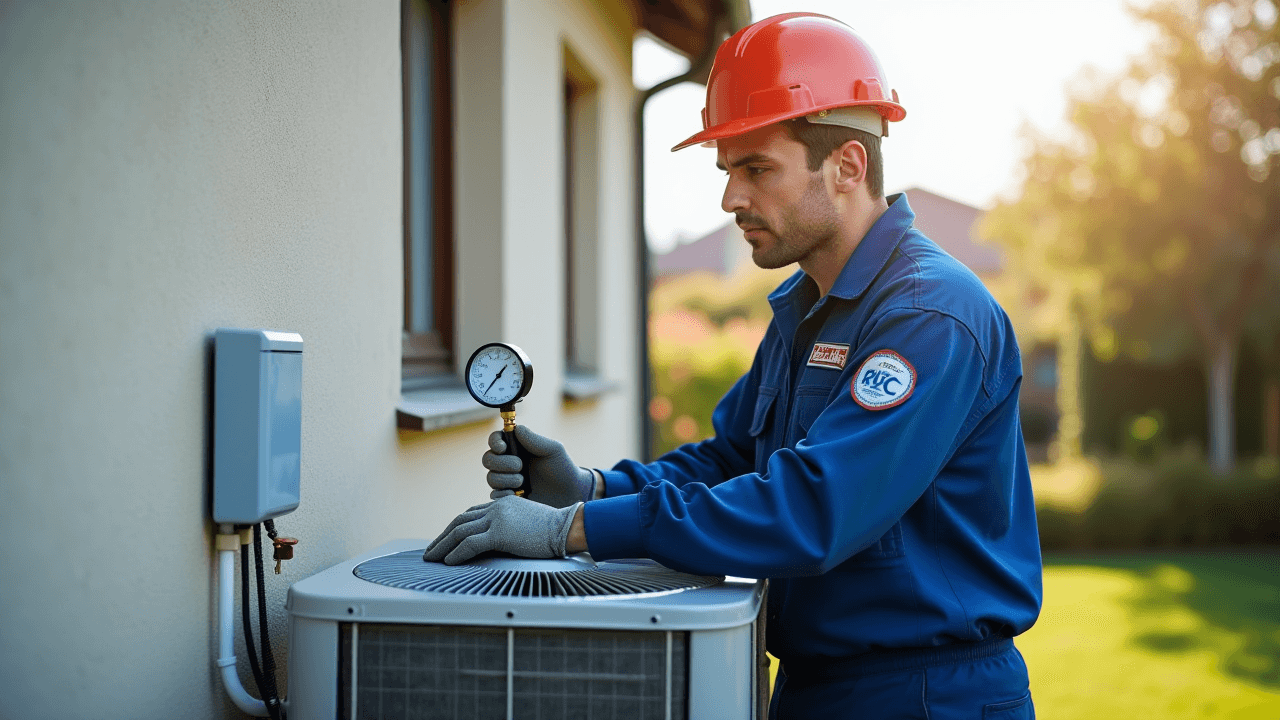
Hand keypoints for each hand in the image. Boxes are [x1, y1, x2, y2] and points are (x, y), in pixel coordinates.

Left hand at [423, 496, 580, 564]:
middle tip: (431, 550)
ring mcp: (497, 519)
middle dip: (443, 537)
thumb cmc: (553, 530)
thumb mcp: (527, 523)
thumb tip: (498, 542)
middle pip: (460, 521)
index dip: (455, 527)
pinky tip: (448, 562)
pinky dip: (456, 553)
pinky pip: (470, 544)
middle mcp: (496, 507)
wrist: (567, 528)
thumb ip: (510, 527)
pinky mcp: (500, 533)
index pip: (470, 513)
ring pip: (460, 532)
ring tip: (431, 558)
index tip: (446, 539)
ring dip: (442, 546)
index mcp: (502, 504)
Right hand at [482, 425, 594, 507]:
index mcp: (517, 447)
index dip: (494, 442)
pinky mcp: (509, 497)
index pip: (496, 440)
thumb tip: (517, 428)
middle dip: (501, 463)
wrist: (570, 493)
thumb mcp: (553, 449)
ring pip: (491, 478)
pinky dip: (503, 494)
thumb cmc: (562, 467)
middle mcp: (508, 462)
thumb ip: (534, 439)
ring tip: (523, 482)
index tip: (502, 447)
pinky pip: (495, 495)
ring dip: (505, 479)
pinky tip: (518, 494)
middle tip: (520, 466)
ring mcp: (507, 480)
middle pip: (488, 459)